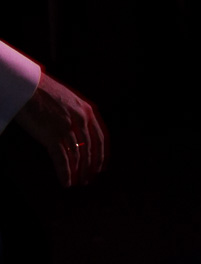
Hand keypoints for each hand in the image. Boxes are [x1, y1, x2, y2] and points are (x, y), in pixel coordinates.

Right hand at [15, 71, 107, 186]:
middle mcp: (81, 120)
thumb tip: (80, 134)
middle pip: (91, 149)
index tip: (101, 167)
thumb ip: (79, 115)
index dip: (101, 154)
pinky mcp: (52, 135)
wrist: (29, 87)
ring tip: (77, 182)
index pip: (101, 137)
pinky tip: (66, 182)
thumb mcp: (71, 101)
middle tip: (88, 179)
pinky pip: (62, 158)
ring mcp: (67, 128)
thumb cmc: (46, 93)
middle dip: (90, 167)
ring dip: (78, 172)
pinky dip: (65, 173)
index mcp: (88, 111)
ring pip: (78, 156)